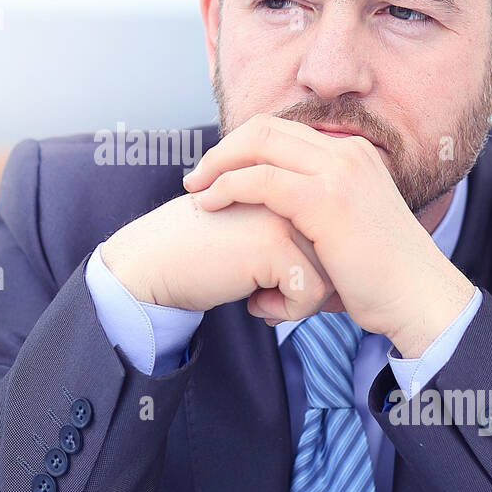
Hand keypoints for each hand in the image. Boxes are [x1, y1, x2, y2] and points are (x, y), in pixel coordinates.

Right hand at [100, 191, 344, 322]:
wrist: (153, 263)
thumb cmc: (201, 252)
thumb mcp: (254, 230)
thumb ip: (292, 231)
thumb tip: (337, 274)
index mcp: (289, 180)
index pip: (333, 235)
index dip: (315, 269)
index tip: (281, 284)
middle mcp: (291, 190)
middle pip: (336, 254)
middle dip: (313, 286)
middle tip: (272, 296)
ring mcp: (285, 213)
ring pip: (330, 275)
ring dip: (299, 300)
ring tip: (260, 297)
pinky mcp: (275, 243)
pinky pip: (310, 294)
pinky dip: (287, 311)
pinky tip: (253, 303)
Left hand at [181, 113, 474, 357]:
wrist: (419, 299)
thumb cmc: (381, 279)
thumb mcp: (348, 230)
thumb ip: (315, 216)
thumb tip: (280, 232)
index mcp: (352, 154)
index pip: (283, 130)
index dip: (243, 147)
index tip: (218, 173)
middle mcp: (346, 153)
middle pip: (265, 128)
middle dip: (223, 150)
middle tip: (196, 177)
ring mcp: (338, 172)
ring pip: (258, 145)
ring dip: (218, 164)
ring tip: (195, 191)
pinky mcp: (326, 200)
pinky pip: (261, 179)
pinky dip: (228, 186)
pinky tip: (209, 204)